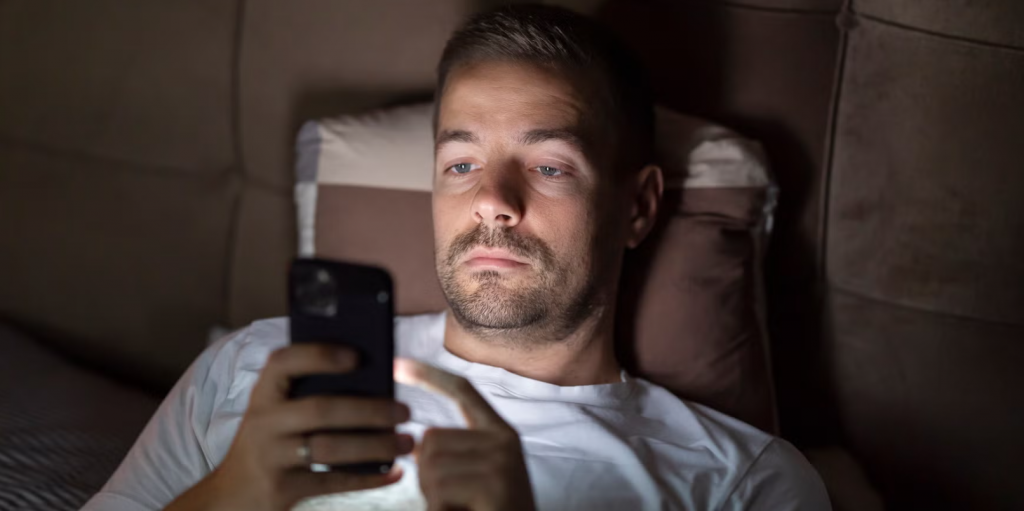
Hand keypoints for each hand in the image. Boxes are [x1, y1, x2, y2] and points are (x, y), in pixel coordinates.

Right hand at [166, 344, 412, 510]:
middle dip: (369, 408)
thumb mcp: (277, 414)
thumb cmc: (270, 443)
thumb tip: (374, 378)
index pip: (284, 362)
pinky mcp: (282, 489)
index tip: (358, 355)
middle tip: (405, 411)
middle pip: (321, 409)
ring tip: (406, 441)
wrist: (229, 496)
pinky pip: (333, 482)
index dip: (319, 354)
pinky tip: (394, 472)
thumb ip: (309, 393)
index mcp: (264, 394)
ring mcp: (271, 457)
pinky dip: (368, 477)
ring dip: (375, 445)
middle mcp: (263, 422)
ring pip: (330, 448)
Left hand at [395, 359, 535, 510]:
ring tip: (462, 509)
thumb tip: (415, 441)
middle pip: (431, 438)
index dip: (429, 375)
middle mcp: (505, 440)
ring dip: (434, 498)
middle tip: (455, 500)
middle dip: (427, 476)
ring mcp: (502, 461)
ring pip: (430, 467)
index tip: (397, 363)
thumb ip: (450, 454)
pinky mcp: (494, 483)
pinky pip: (439, 491)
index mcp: (500, 433)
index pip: (463, 391)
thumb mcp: (473, 478)